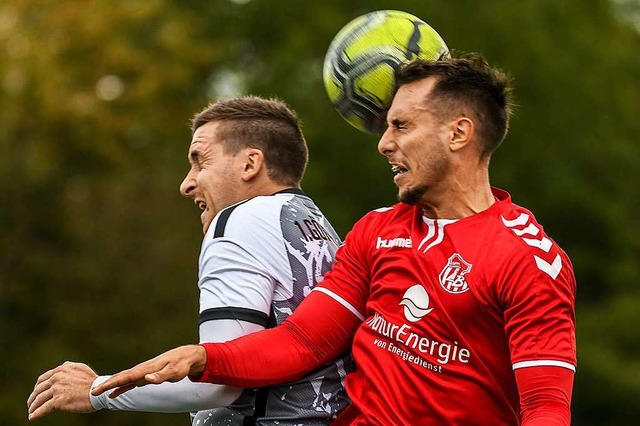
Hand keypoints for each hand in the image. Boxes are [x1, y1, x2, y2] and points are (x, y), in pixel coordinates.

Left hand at [27, 361, 97, 420]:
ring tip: (31, 412)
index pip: (43, 379)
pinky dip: (36, 414)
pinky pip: (43, 408)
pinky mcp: (58, 400)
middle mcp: (57, 377)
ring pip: (39, 399)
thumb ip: (69, 366)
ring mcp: (57, 389)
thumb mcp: (81, 368)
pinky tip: (32, 417)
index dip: (37, 387)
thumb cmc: (92, 382)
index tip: (36, 393)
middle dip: (33, 397)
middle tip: (31, 404)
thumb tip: (63, 365)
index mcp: (61, 369)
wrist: (99, 391)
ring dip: (33, 407)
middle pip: (38, 389)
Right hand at [91, 345, 206, 398]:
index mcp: (146, 369)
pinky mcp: (146, 376)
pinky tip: (115, 393)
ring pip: (124, 380)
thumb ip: (160, 376)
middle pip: (121, 377)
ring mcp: (143, 372)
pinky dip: (121, 387)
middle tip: (92, 392)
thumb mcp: (173, 372)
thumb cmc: (181, 364)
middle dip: (107, 385)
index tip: (99, 388)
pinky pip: (130, 382)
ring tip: (98, 392)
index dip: (112, 383)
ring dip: (111, 386)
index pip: (126, 377)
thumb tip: (147, 379)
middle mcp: (142, 370)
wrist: (186, 357)